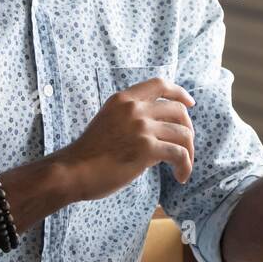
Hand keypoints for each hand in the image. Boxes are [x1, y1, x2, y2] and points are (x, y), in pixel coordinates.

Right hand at [56, 78, 196, 200]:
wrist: (72, 171)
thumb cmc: (89, 154)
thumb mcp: (108, 121)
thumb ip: (130, 118)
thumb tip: (158, 129)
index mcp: (123, 99)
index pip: (160, 84)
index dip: (179, 93)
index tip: (189, 104)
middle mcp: (134, 108)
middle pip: (178, 110)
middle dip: (188, 129)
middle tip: (186, 147)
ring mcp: (141, 127)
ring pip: (183, 133)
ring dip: (189, 152)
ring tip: (183, 167)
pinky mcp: (146, 148)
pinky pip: (179, 154)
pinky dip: (185, 166)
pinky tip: (180, 176)